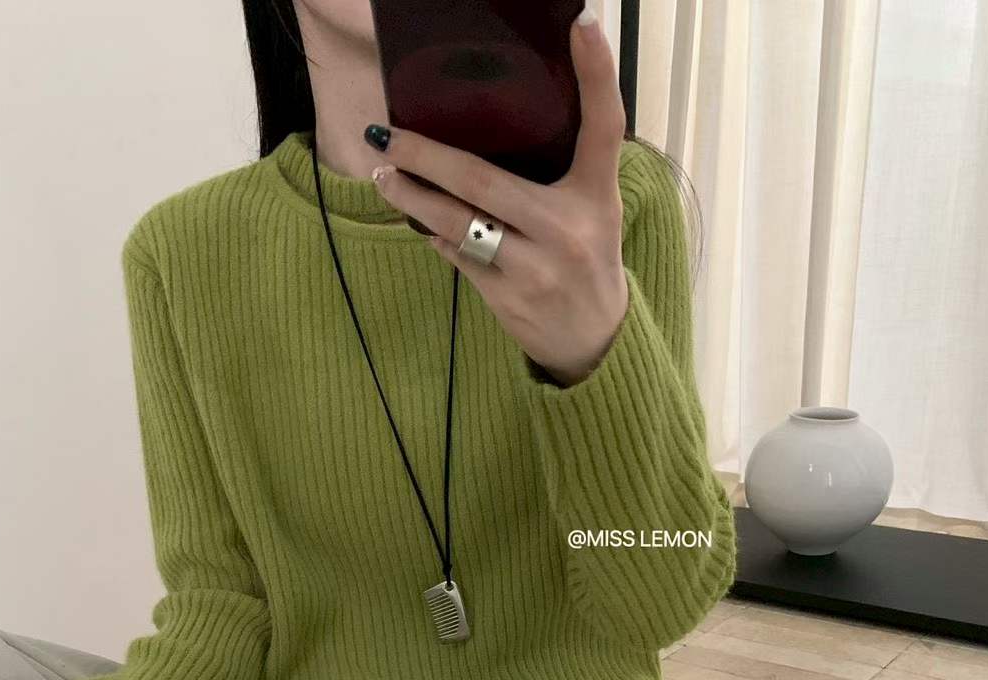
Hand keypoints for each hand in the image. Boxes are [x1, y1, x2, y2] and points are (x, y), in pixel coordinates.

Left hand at [365, 8, 629, 386]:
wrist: (594, 340)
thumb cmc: (589, 259)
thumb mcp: (595, 206)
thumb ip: (570, 160)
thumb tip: (506, 114)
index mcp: (596, 195)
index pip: (603, 125)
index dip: (596, 72)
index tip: (582, 22)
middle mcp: (567, 229)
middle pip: (484, 180)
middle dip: (427, 157)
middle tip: (390, 136)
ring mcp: (534, 268)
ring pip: (458, 224)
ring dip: (412, 198)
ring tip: (384, 176)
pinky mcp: (508, 299)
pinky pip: (459, 257)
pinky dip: (436, 236)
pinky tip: (418, 220)